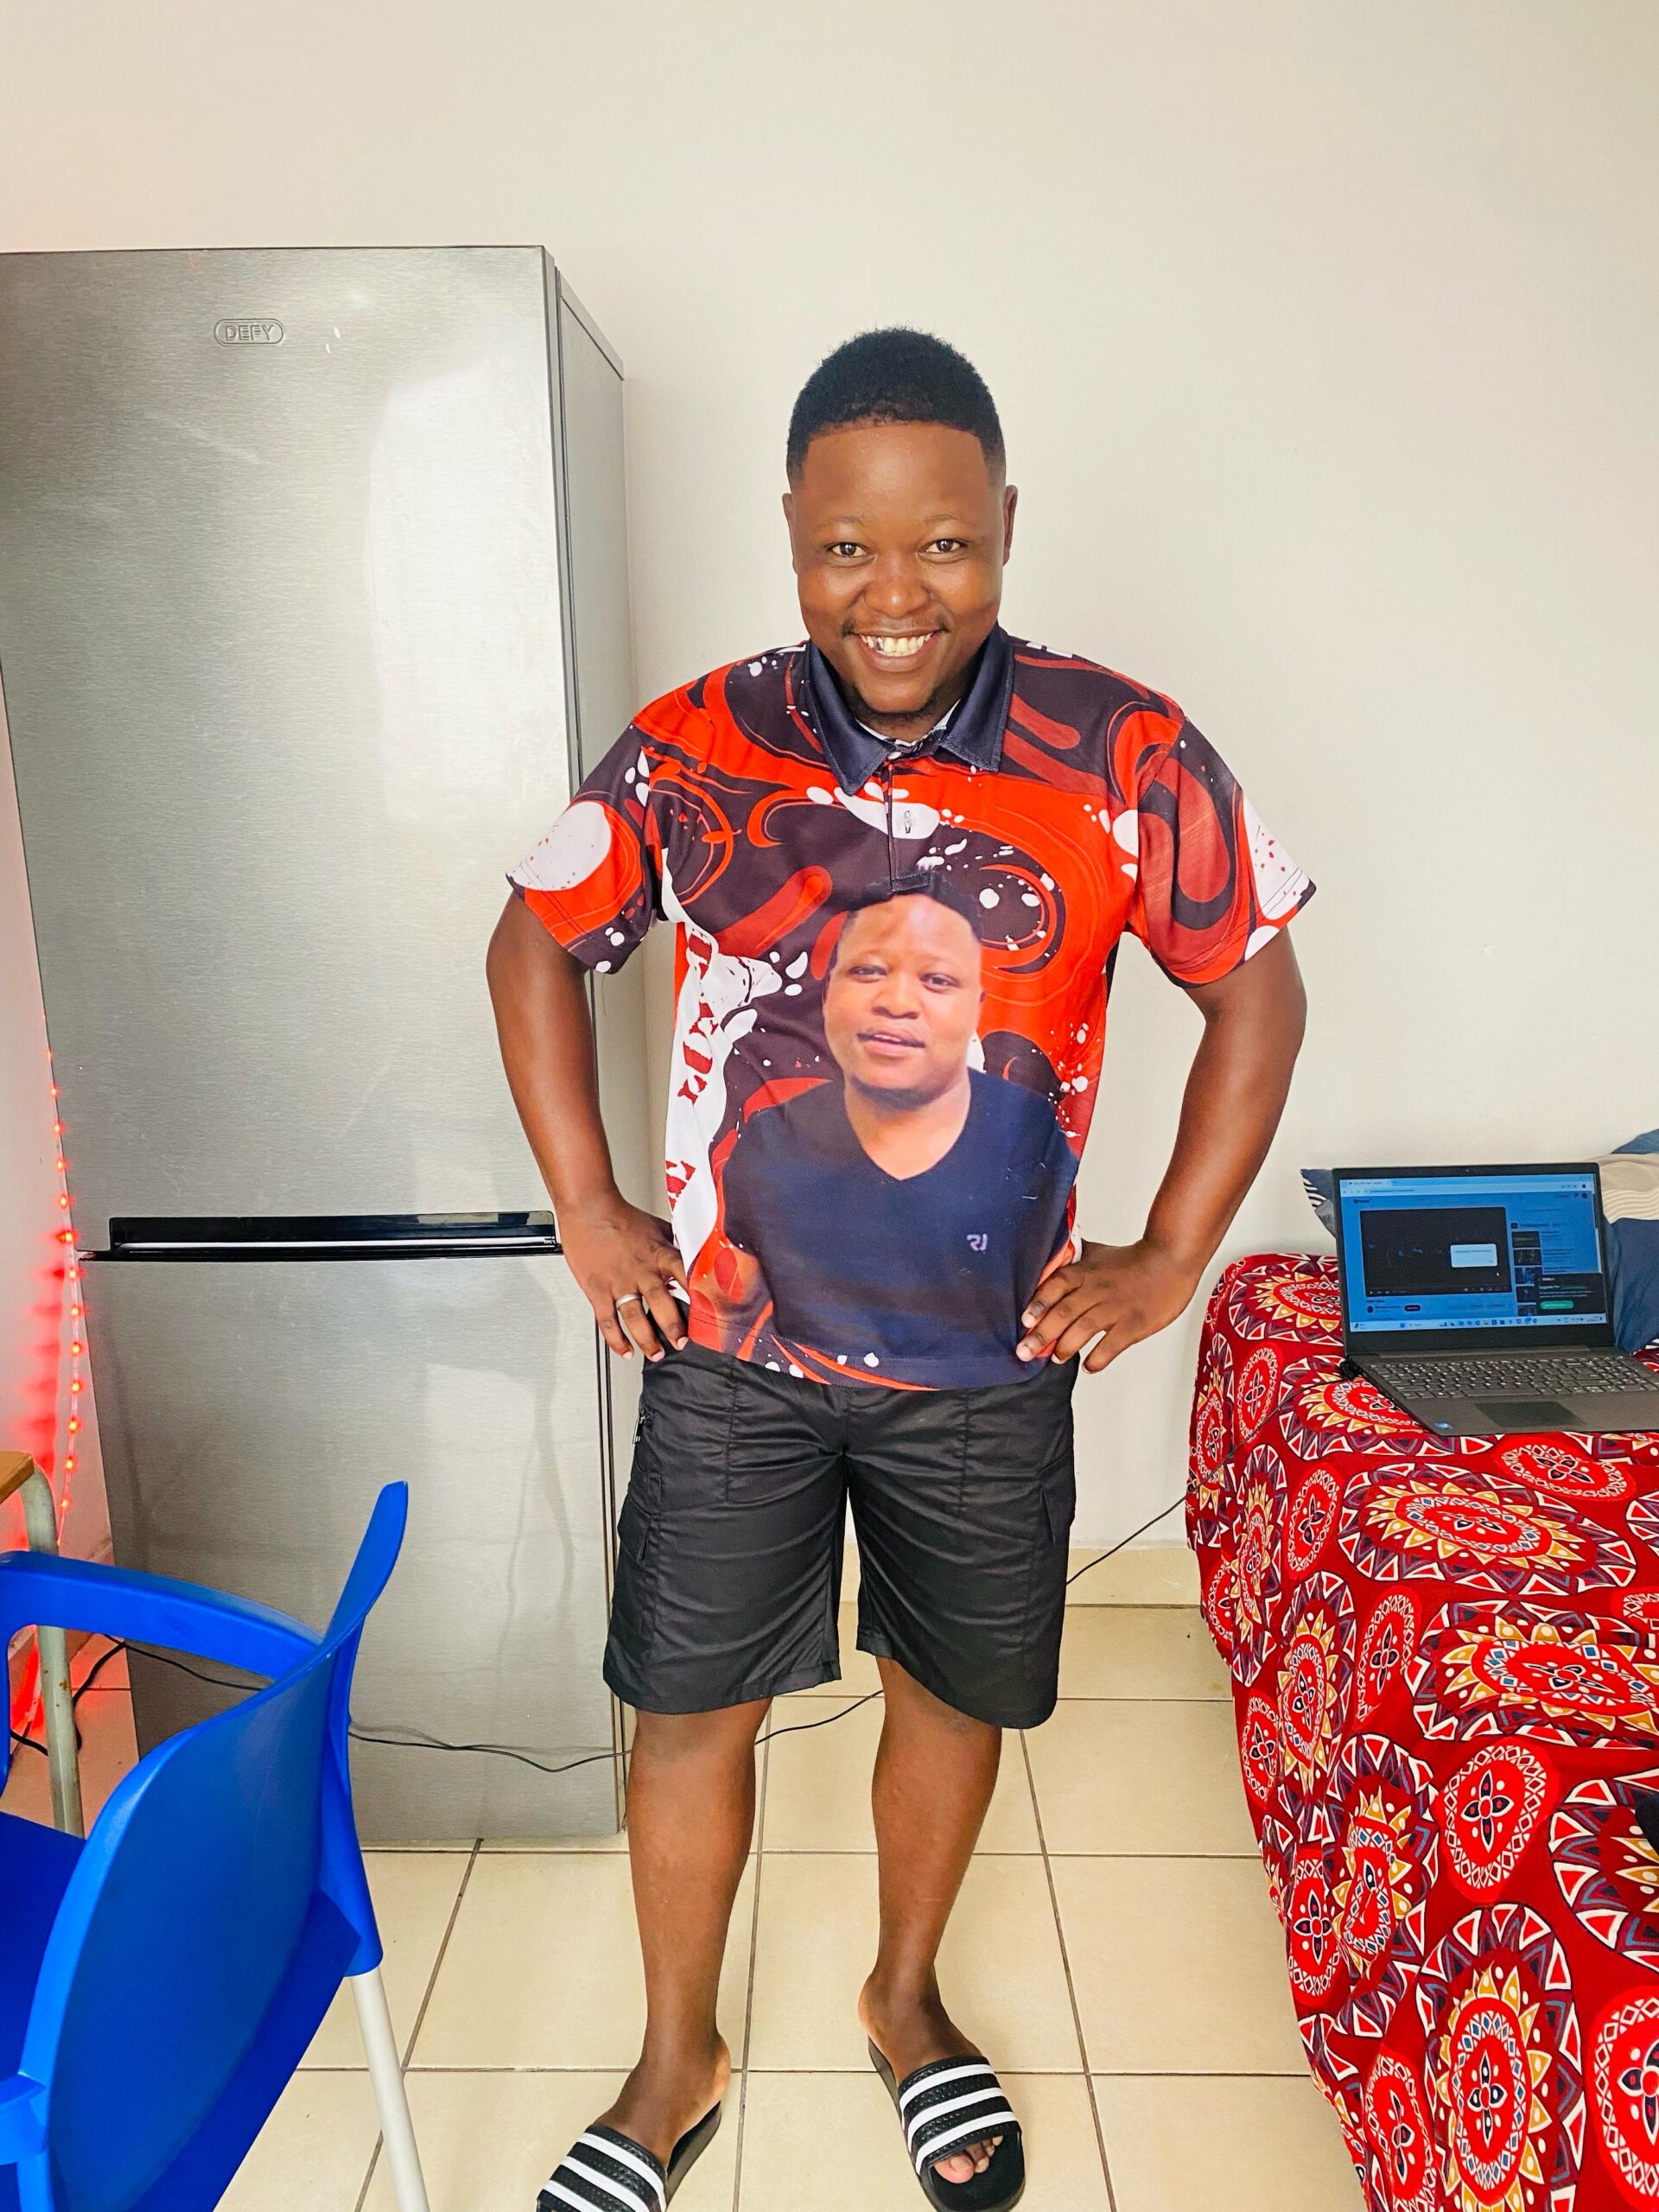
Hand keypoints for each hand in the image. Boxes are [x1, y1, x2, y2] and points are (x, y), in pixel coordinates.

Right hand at [559, 1194, 688, 1361]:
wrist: (589, 1208)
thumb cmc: (621, 1215)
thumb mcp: (658, 1226)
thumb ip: (675, 1243)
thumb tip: (695, 1250)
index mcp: (661, 1255)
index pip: (688, 1280)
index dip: (700, 1299)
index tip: (709, 1315)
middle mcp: (643, 1271)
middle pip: (663, 1305)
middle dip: (674, 1328)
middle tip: (681, 1342)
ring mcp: (619, 1283)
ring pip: (636, 1319)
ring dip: (648, 1340)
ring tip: (656, 1354)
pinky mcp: (598, 1290)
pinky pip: (608, 1321)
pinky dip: (616, 1340)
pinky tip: (625, 1350)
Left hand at [1016, 1238, 1200, 1372]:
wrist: (1171, 1259)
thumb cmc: (1133, 1259)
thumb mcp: (1097, 1252)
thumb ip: (1071, 1258)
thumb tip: (1046, 1261)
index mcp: (1085, 1271)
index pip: (1055, 1286)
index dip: (1038, 1304)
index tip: (1024, 1321)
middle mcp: (1097, 1289)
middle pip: (1063, 1312)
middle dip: (1041, 1335)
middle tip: (1024, 1353)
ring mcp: (1116, 1307)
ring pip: (1083, 1329)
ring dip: (1065, 1347)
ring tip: (1055, 1358)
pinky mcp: (1134, 1323)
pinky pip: (1112, 1345)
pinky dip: (1097, 1358)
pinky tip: (1088, 1366)